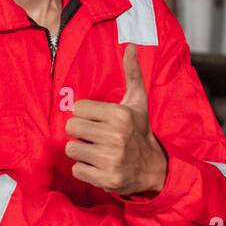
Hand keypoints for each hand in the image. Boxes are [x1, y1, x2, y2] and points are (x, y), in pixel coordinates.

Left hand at [64, 44, 167, 196]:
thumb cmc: (139, 130)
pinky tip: (99, 166)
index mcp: (120, 115)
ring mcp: (111, 159)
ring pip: (72, 149)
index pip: (78, 109)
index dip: (86, 115)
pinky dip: (85, 169)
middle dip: (82, 132)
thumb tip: (130, 46)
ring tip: (98, 151)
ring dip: (82, 151)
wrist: (153, 168)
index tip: (99, 121)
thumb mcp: (138, 102)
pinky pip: (77, 170)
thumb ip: (131, 73)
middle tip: (97, 136)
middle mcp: (116, 136)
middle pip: (71, 128)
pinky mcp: (106, 179)